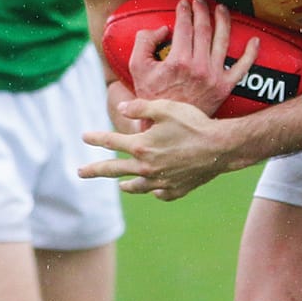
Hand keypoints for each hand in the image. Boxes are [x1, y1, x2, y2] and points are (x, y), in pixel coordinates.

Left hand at [81, 98, 232, 199]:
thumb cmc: (194, 124)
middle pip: (115, 170)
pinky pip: (161, 193)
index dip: (96, 138)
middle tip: (80, 172)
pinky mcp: (177, 189)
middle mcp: (147, 168)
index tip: (84, 137)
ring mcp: (161, 181)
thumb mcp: (165, 108)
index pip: (111, 142)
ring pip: (138, 186)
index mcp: (141, 147)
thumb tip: (121, 109)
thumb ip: (141, 107)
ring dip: (127, 185)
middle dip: (95, 170)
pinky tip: (155, 190)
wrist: (221, 148)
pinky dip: (156, 191)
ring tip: (120, 186)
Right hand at [125, 0, 260, 116]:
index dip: (184, 11)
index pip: (184, 27)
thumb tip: (163, 29)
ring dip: (224, 21)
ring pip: (223, 41)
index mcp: (178, 60)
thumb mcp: (137, 68)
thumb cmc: (151, 96)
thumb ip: (144, 42)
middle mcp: (199, 66)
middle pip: (204, 29)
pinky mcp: (225, 87)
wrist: (167, 126)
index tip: (183, 4)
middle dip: (202, 11)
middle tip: (199, 1)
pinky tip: (254, 40)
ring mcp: (214, 76)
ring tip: (221, 9)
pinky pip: (242, 68)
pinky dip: (250, 54)